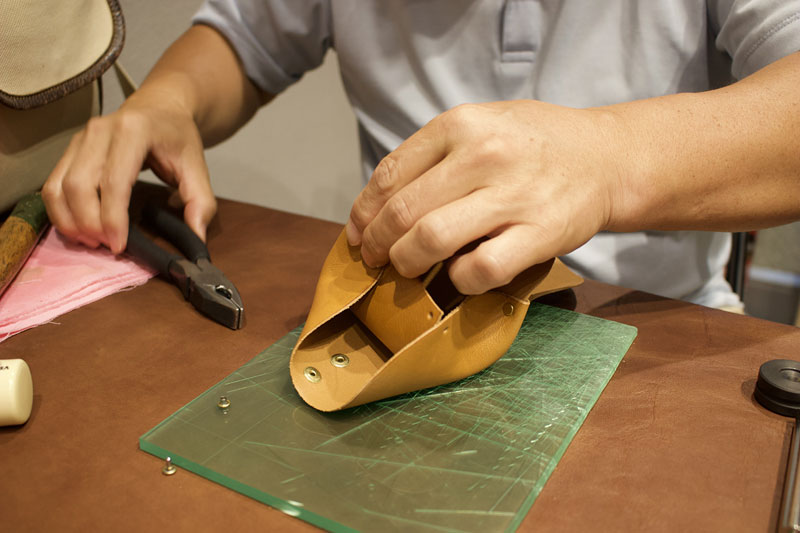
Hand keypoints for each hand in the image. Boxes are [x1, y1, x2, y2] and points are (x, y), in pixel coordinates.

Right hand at [42, 91, 215, 253]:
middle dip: (90, 224)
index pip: (114, 181)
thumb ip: (201, 202)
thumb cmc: (177, 136)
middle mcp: (100, 130)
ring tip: (92, 242)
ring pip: (59, 186)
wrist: (160, 106)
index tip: (119, 246)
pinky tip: (78, 229)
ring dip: (70, 221)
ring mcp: (80, 138)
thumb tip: (197, 237)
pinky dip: (60, 211)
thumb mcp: (198, 167)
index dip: (112, 218)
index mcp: (133, 131)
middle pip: (80, 186)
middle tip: (108, 246)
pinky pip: (52, 184)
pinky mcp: (70, 148)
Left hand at [346, 101, 627, 293]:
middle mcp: (483, 155)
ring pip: (431, 240)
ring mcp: (512, 195)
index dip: (363, 213)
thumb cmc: (535, 144)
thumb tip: (380, 205)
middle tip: (376, 259)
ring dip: (407, 263)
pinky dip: (459, 279)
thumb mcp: (481, 124)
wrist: (607, 157)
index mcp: (460, 124)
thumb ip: (434, 156)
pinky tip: (460, 274)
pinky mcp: (540, 233)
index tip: (358, 233)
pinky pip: (479, 269)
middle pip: (402, 212)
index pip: (389, 174)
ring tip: (408, 269)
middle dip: (377, 245)